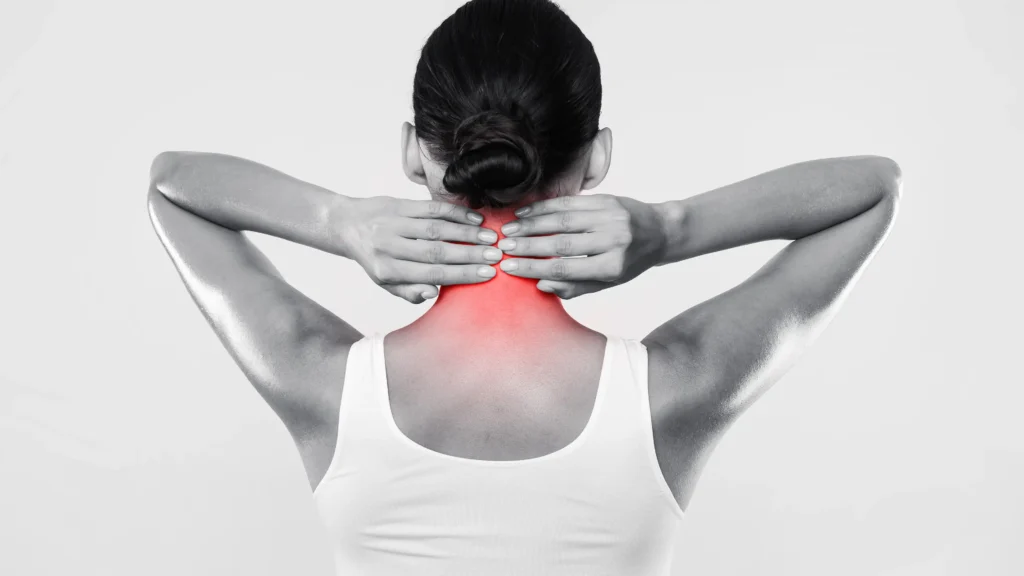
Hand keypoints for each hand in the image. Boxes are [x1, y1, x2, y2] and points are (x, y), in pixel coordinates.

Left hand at [335, 196, 501, 302]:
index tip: (488, 274)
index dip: (461, 274)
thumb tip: (433, 293)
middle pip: (436, 251)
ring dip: (466, 232)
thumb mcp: (385, 282)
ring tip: (491, 236)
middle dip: (470, 254)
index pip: (431, 274)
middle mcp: (389, 247)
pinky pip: (430, 208)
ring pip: (436, 228)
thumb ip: (409, 291)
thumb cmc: (374, 258)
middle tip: (497, 255)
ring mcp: (394, 223)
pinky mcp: (398, 204)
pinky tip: (475, 217)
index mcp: (387, 271)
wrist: (347, 225)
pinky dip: (454, 212)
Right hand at [495, 194, 666, 298]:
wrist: (660, 231)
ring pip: (563, 220)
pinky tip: (526, 212)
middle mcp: (613, 240)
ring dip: (532, 224)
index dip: (533, 268)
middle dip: (528, 246)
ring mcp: (610, 217)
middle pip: (561, 243)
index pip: (565, 268)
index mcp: (612, 266)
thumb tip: (541, 285)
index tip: (509, 267)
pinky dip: (545, 207)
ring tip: (509, 230)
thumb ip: (576, 286)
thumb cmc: (630, 262)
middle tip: (502, 247)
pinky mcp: (607, 199)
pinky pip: (570, 203)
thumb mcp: (609, 282)